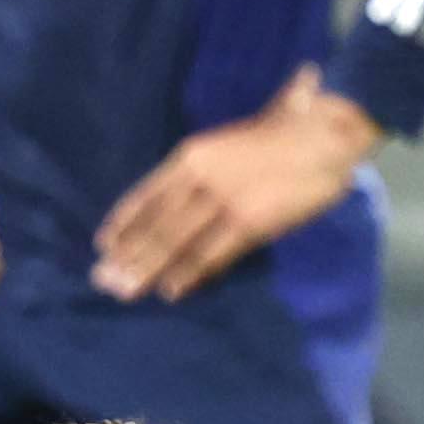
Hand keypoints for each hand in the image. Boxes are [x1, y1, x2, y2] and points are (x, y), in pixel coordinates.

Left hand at [86, 71, 374, 304]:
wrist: (321, 131)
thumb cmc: (279, 136)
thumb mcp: (226, 145)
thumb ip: (201, 171)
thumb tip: (176, 201)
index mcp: (191, 156)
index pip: (146, 194)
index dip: (123, 222)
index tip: (102, 245)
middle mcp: (200, 176)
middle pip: (155, 223)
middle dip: (127, 254)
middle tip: (102, 280)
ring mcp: (224, 199)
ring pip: (177, 241)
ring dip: (149, 269)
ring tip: (127, 291)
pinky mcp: (250, 220)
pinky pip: (213, 253)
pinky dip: (190, 274)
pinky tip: (172, 290)